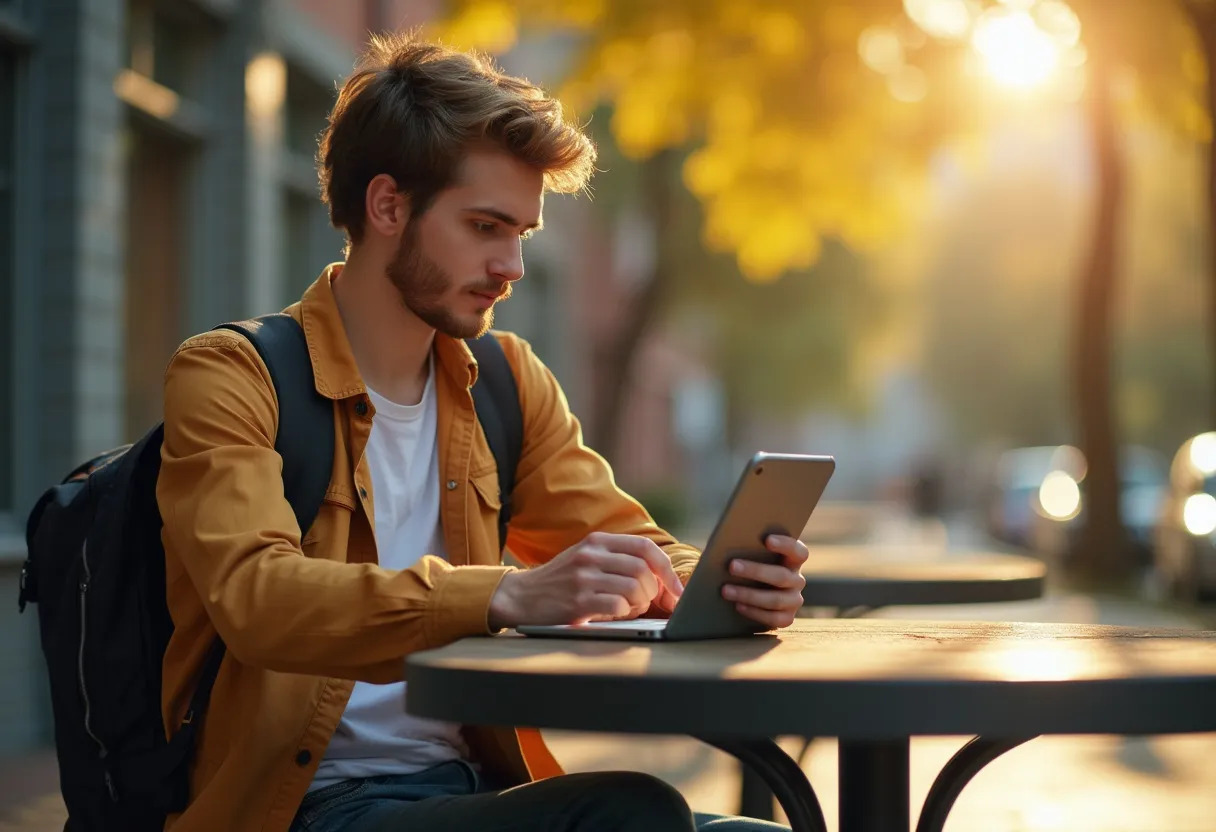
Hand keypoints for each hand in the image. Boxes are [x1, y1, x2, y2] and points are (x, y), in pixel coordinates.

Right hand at [489, 533, 684, 629]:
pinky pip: (618, 605)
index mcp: (597, 541)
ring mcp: (583, 576)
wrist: (520, 596)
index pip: (645, 547)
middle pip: (644, 569)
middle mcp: (591, 554)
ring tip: (629, 607)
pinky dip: (624, 613)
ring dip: (640, 603)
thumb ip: (618, 561)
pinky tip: (613, 613)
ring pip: (634, 588)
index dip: (666, 569)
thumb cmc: (561, 581)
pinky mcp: (578, 601)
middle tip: (649, 602)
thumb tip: (662, 580)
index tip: (676, 589)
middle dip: (655, 590)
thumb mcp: (586, 558)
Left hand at [721, 534, 807, 629]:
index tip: (767, 540)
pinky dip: (754, 612)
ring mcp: (794, 600)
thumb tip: (729, 545)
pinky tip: (738, 605)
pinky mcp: (787, 618)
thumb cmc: (752, 565)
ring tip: (726, 590)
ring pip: (775, 599)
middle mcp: (797, 580)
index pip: (798, 551)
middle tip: (732, 566)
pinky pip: (773, 618)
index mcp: (794, 560)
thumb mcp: (755, 556)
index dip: (785, 545)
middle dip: (755, 571)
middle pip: (781, 576)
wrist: (752, 592)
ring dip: (749, 595)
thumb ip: (751, 549)